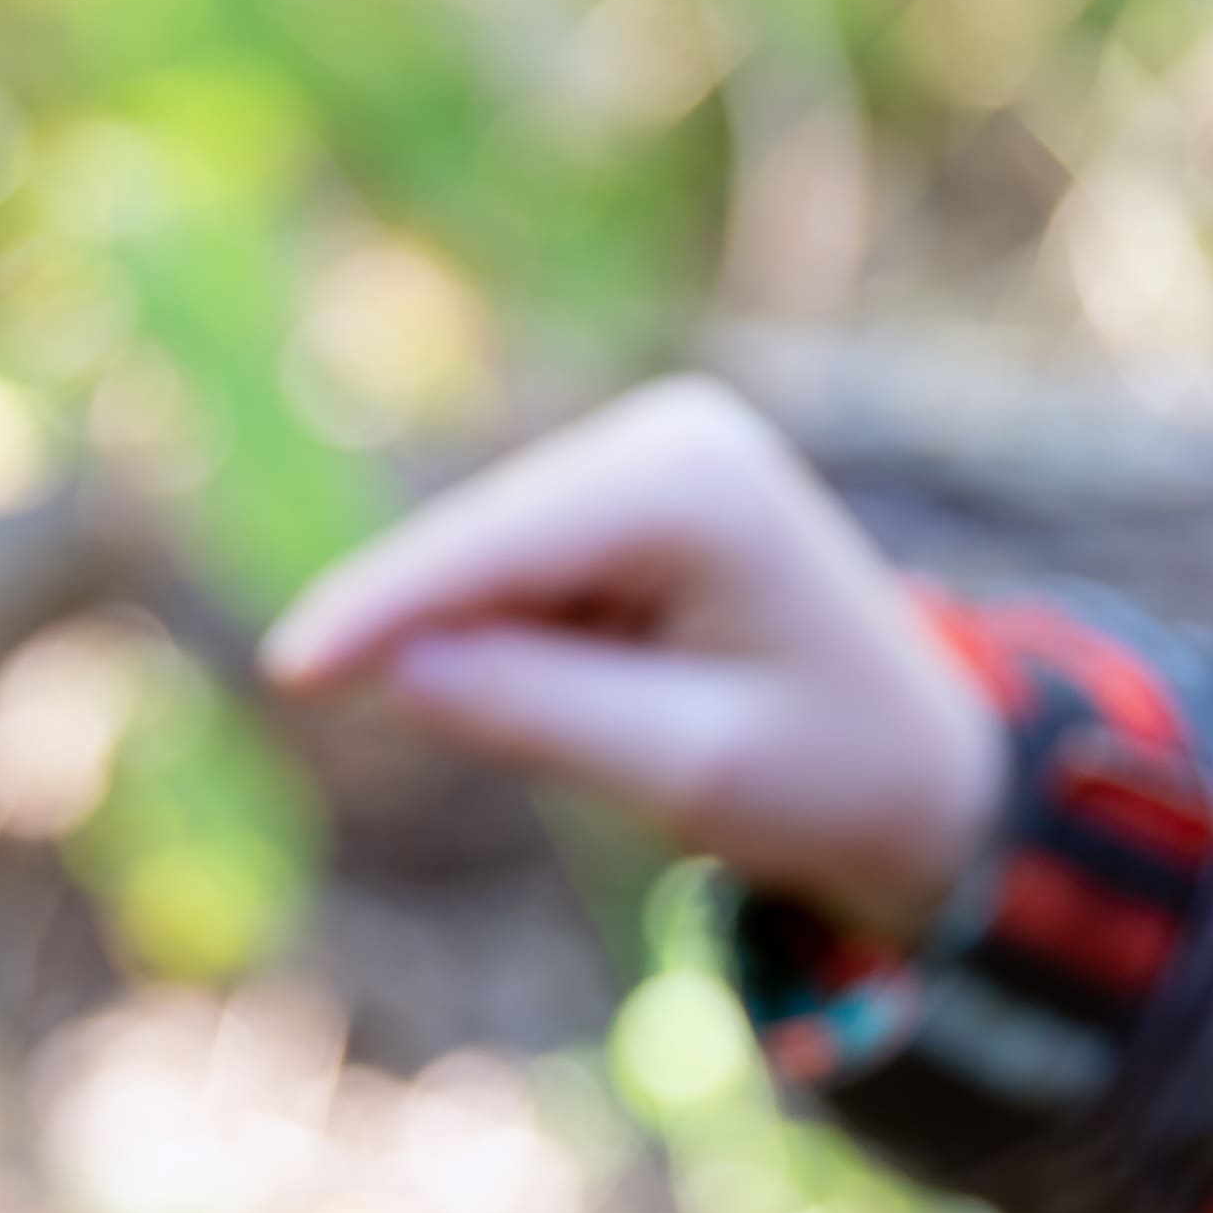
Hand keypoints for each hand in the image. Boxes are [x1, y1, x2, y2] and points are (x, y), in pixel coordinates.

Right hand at [260, 376, 1000, 936]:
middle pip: (482, 548)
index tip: (289, 674)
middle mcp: (666, 434)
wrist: (923, 770)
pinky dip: (524, 642)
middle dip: (449, 645)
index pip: (498, 545)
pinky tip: (618, 692)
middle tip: (581, 757)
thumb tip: (389, 664)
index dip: (384, 610)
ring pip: (488, 563)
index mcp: (697, 484)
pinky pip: (518, 574)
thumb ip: (534, 711)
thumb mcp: (684, 768)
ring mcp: (646, 452)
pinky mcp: (625, 489)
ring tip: (634, 728)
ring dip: (499, 653)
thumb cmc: (828, 778)